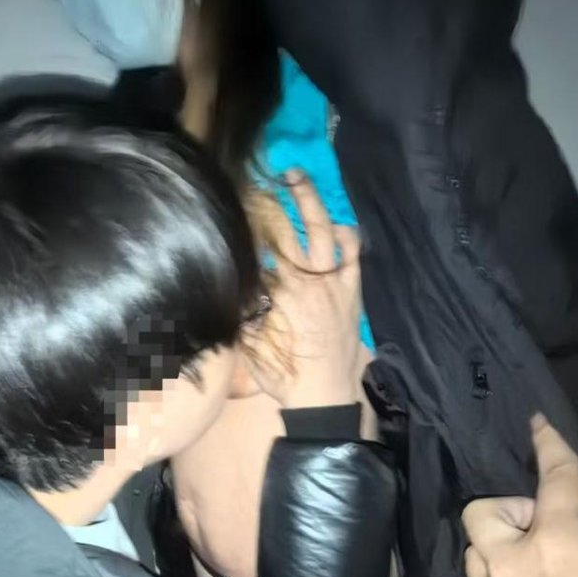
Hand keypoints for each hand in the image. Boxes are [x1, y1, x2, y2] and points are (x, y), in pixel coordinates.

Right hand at [242, 175, 368, 410]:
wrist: (324, 397)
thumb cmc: (284, 376)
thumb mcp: (251, 344)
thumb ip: (240, 311)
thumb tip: (225, 281)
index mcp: (279, 291)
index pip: (259, 245)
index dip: (246, 219)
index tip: (234, 202)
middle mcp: (307, 278)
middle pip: (287, 228)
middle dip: (272, 200)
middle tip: (259, 178)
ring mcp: (334, 282)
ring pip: (322, 230)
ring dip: (309, 201)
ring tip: (296, 179)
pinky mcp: (352, 290)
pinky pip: (352, 253)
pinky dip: (345, 235)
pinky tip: (335, 225)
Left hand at [462, 415, 577, 576]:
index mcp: (559, 542)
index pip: (555, 480)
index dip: (550, 447)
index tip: (538, 423)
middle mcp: (513, 563)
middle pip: (483, 512)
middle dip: (509, 511)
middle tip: (545, 529)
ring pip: (476, 551)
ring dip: (499, 547)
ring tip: (534, 564)